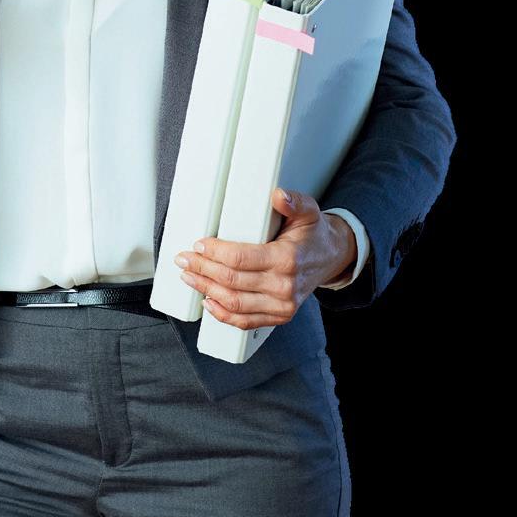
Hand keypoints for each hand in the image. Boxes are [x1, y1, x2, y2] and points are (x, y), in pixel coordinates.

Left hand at [173, 187, 354, 328]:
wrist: (331, 258)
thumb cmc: (313, 235)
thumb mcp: (307, 211)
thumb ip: (293, 201)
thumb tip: (279, 195)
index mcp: (287, 259)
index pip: (240, 258)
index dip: (215, 252)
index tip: (199, 244)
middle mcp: (285, 286)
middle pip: (232, 281)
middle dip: (202, 269)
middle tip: (184, 259)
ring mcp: (282, 305)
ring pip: (234, 302)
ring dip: (206, 290)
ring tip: (189, 276)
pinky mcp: (279, 316)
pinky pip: (245, 321)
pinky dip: (222, 314)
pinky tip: (208, 301)